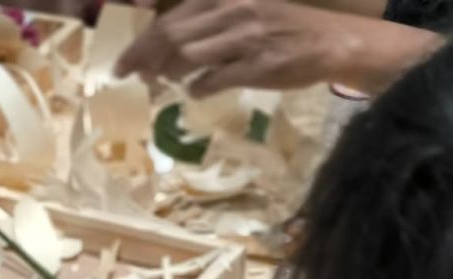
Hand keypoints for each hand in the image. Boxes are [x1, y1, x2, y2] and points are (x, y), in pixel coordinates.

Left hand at [116, 0, 423, 95]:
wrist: (330, 41)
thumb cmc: (282, 28)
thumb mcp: (242, 12)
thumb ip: (205, 25)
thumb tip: (165, 48)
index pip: (170, 19)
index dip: (140, 43)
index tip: (121, 64)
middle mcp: (232, 12)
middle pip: (171, 37)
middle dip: (143, 60)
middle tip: (129, 78)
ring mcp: (244, 39)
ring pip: (187, 57)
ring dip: (168, 75)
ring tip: (160, 85)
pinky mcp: (257, 66)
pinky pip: (214, 80)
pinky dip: (198, 89)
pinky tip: (194, 92)